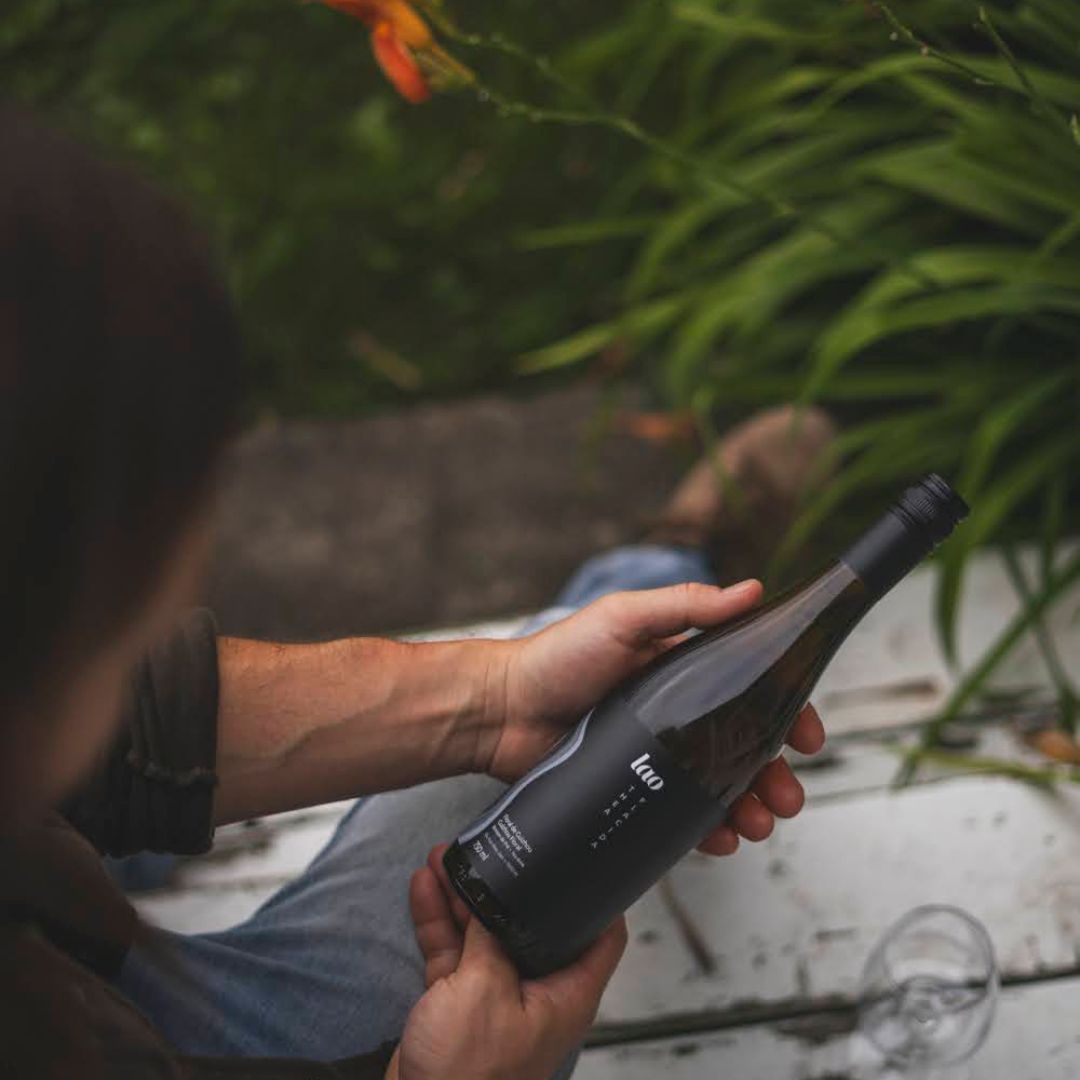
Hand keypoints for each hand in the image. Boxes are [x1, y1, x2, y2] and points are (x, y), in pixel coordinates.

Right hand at [387, 844, 624, 1079]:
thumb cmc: (468, 1077)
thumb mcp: (484, 990)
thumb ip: (489, 937)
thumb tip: (490, 894)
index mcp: (564, 995)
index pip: (602, 938)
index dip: (598, 898)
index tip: (584, 860)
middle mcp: (536, 992)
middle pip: (530, 923)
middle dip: (505, 884)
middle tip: (486, 849)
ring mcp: (496, 996)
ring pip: (484, 932)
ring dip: (463, 896)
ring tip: (445, 858)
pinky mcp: (460, 1002)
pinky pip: (452, 951)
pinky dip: (438, 922)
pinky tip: (424, 889)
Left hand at [482, 580, 824, 855]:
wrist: (499, 712)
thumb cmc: (555, 658)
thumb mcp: (623, 619)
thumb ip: (685, 606)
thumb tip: (753, 591)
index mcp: (681, 667)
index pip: (750, 687)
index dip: (786, 711)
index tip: (810, 738)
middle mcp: (675, 710)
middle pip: (743, 745)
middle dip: (774, 773)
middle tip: (787, 799)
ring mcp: (655, 753)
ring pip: (718, 784)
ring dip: (748, 805)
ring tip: (758, 825)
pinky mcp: (634, 789)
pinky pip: (680, 814)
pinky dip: (707, 829)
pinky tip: (720, 839)